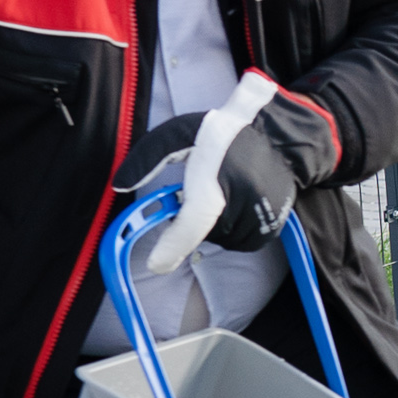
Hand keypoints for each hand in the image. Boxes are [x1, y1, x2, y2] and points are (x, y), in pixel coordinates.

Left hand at [123, 74, 339, 271]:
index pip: (194, 219)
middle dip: (193, 221)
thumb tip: (119, 185)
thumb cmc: (221, 133)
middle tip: (201, 193)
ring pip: (224, 241)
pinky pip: (244, 242)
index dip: (174, 245)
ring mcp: (263, 212)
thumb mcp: (178, 134)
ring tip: (222, 194)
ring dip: (215, 226)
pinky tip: (236, 205)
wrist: (278, 136)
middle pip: (204, 233)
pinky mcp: (275, 223)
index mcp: (214, 173)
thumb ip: (147, 159)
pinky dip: (234, 230)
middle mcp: (243, 196)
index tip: (156, 264)